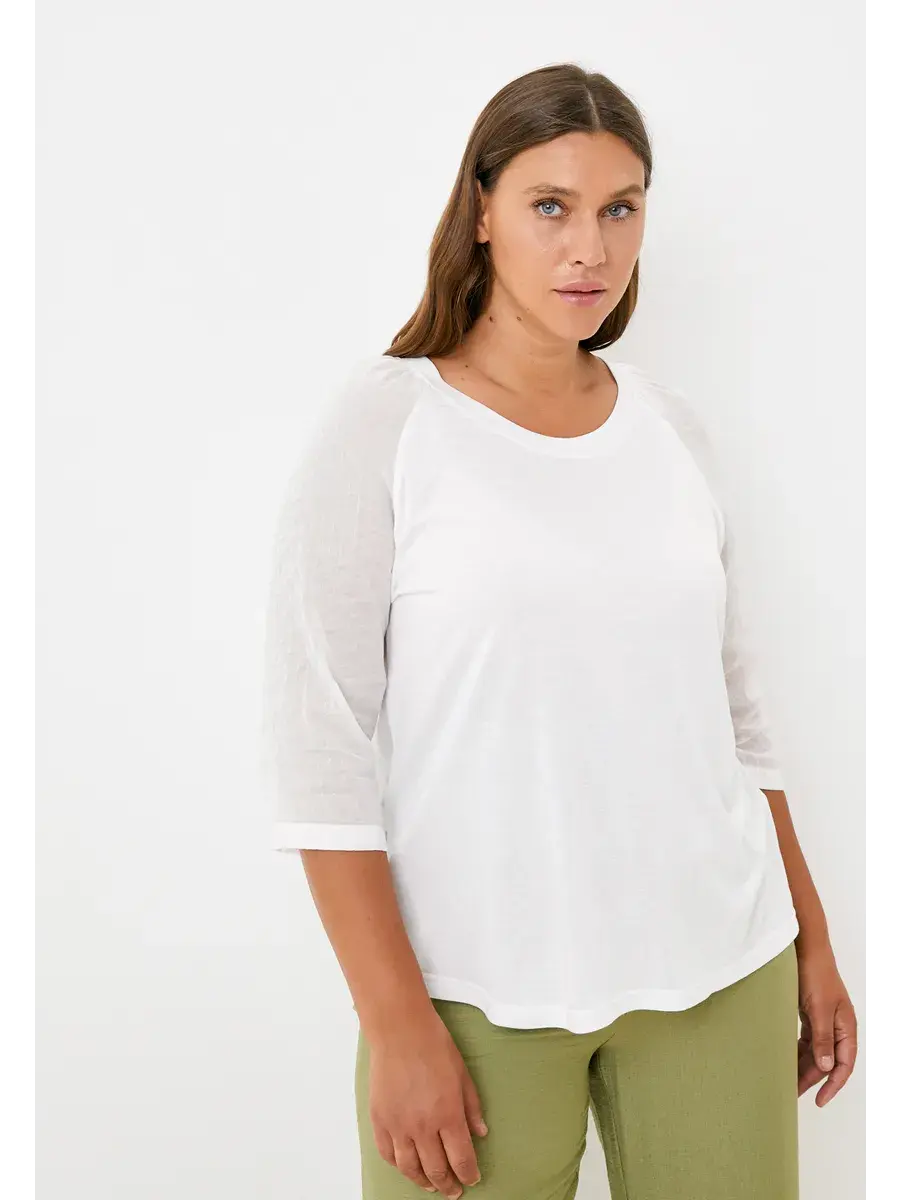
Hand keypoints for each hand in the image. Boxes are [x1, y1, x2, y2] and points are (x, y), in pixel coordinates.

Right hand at [367, 1009, 487, 1196]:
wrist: (400, 1031)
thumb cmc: (434, 1046)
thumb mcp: (463, 1074)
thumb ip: (472, 1107)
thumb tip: (480, 1132)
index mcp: (448, 1115)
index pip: (461, 1159)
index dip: (468, 1175)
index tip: (472, 1179)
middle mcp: (423, 1126)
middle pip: (436, 1170)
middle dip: (448, 1185)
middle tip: (454, 1191)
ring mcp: (399, 1125)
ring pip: (410, 1168)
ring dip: (423, 1181)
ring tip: (431, 1185)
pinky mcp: (380, 1119)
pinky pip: (388, 1153)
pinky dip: (398, 1165)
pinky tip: (406, 1166)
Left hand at [796, 938, 857, 1105]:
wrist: (805, 948)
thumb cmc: (816, 974)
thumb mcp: (819, 1009)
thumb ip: (822, 1038)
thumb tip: (826, 1067)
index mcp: (846, 1026)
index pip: (844, 1064)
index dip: (833, 1084)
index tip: (820, 1100)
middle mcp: (837, 1026)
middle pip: (827, 1060)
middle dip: (812, 1078)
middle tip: (793, 1093)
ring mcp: (823, 1020)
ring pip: (815, 1051)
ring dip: (802, 1066)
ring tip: (787, 1081)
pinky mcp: (810, 1014)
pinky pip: (806, 1040)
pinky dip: (797, 1050)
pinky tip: (785, 1059)